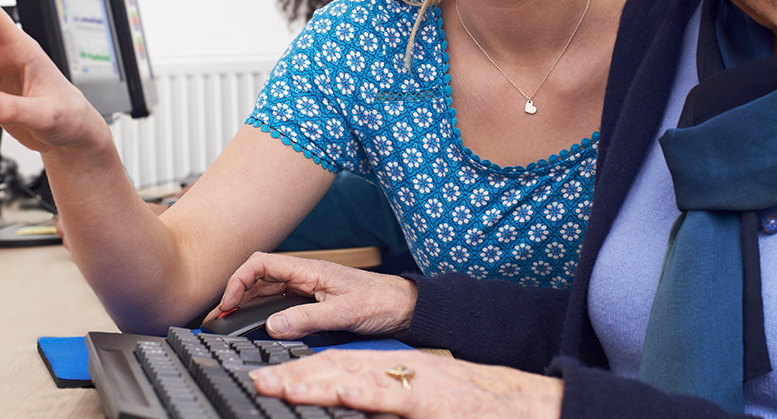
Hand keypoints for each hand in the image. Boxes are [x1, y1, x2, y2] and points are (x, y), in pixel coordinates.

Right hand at [209, 252, 416, 338]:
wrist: (404, 306)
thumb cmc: (381, 302)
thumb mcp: (343, 313)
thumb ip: (307, 319)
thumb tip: (273, 326)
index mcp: (309, 270)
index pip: (261, 264)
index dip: (238, 280)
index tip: (227, 303)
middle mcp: (305, 276)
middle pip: (258, 278)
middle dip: (234, 294)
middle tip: (217, 317)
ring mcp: (307, 288)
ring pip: (266, 290)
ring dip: (245, 302)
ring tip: (227, 320)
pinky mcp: (313, 300)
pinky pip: (279, 302)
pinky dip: (261, 310)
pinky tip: (254, 322)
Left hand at [249, 349, 562, 418]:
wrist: (520, 404)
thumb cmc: (468, 409)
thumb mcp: (415, 407)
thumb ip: (380, 407)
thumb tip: (345, 407)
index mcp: (392, 374)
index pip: (336, 368)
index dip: (298, 372)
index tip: (265, 380)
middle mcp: (398, 372)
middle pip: (336, 368)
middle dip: (293, 374)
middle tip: (257, 381)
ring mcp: (414, 384)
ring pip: (357, 377)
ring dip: (316, 381)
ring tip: (280, 386)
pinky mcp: (433, 401)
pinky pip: (395, 396)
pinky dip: (367, 394)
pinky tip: (342, 393)